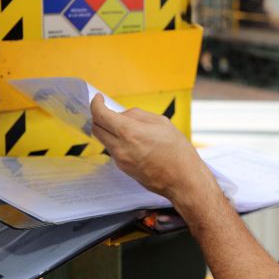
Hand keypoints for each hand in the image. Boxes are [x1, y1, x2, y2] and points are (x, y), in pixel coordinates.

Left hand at [90, 94, 219, 210]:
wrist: (182, 179)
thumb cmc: (177, 151)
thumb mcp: (161, 122)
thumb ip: (138, 116)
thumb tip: (123, 115)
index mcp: (129, 132)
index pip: (100, 115)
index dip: (96, 104)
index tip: (99, 99)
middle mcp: (120, 147)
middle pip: (96, 128)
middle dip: (99, 117)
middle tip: (109, 111)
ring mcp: (120, 160)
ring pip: (105, 140)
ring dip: (110, 130)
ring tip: (131, 129)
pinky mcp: (124, 169)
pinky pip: (114, 151)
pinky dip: (119, 142)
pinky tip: (136, 143)